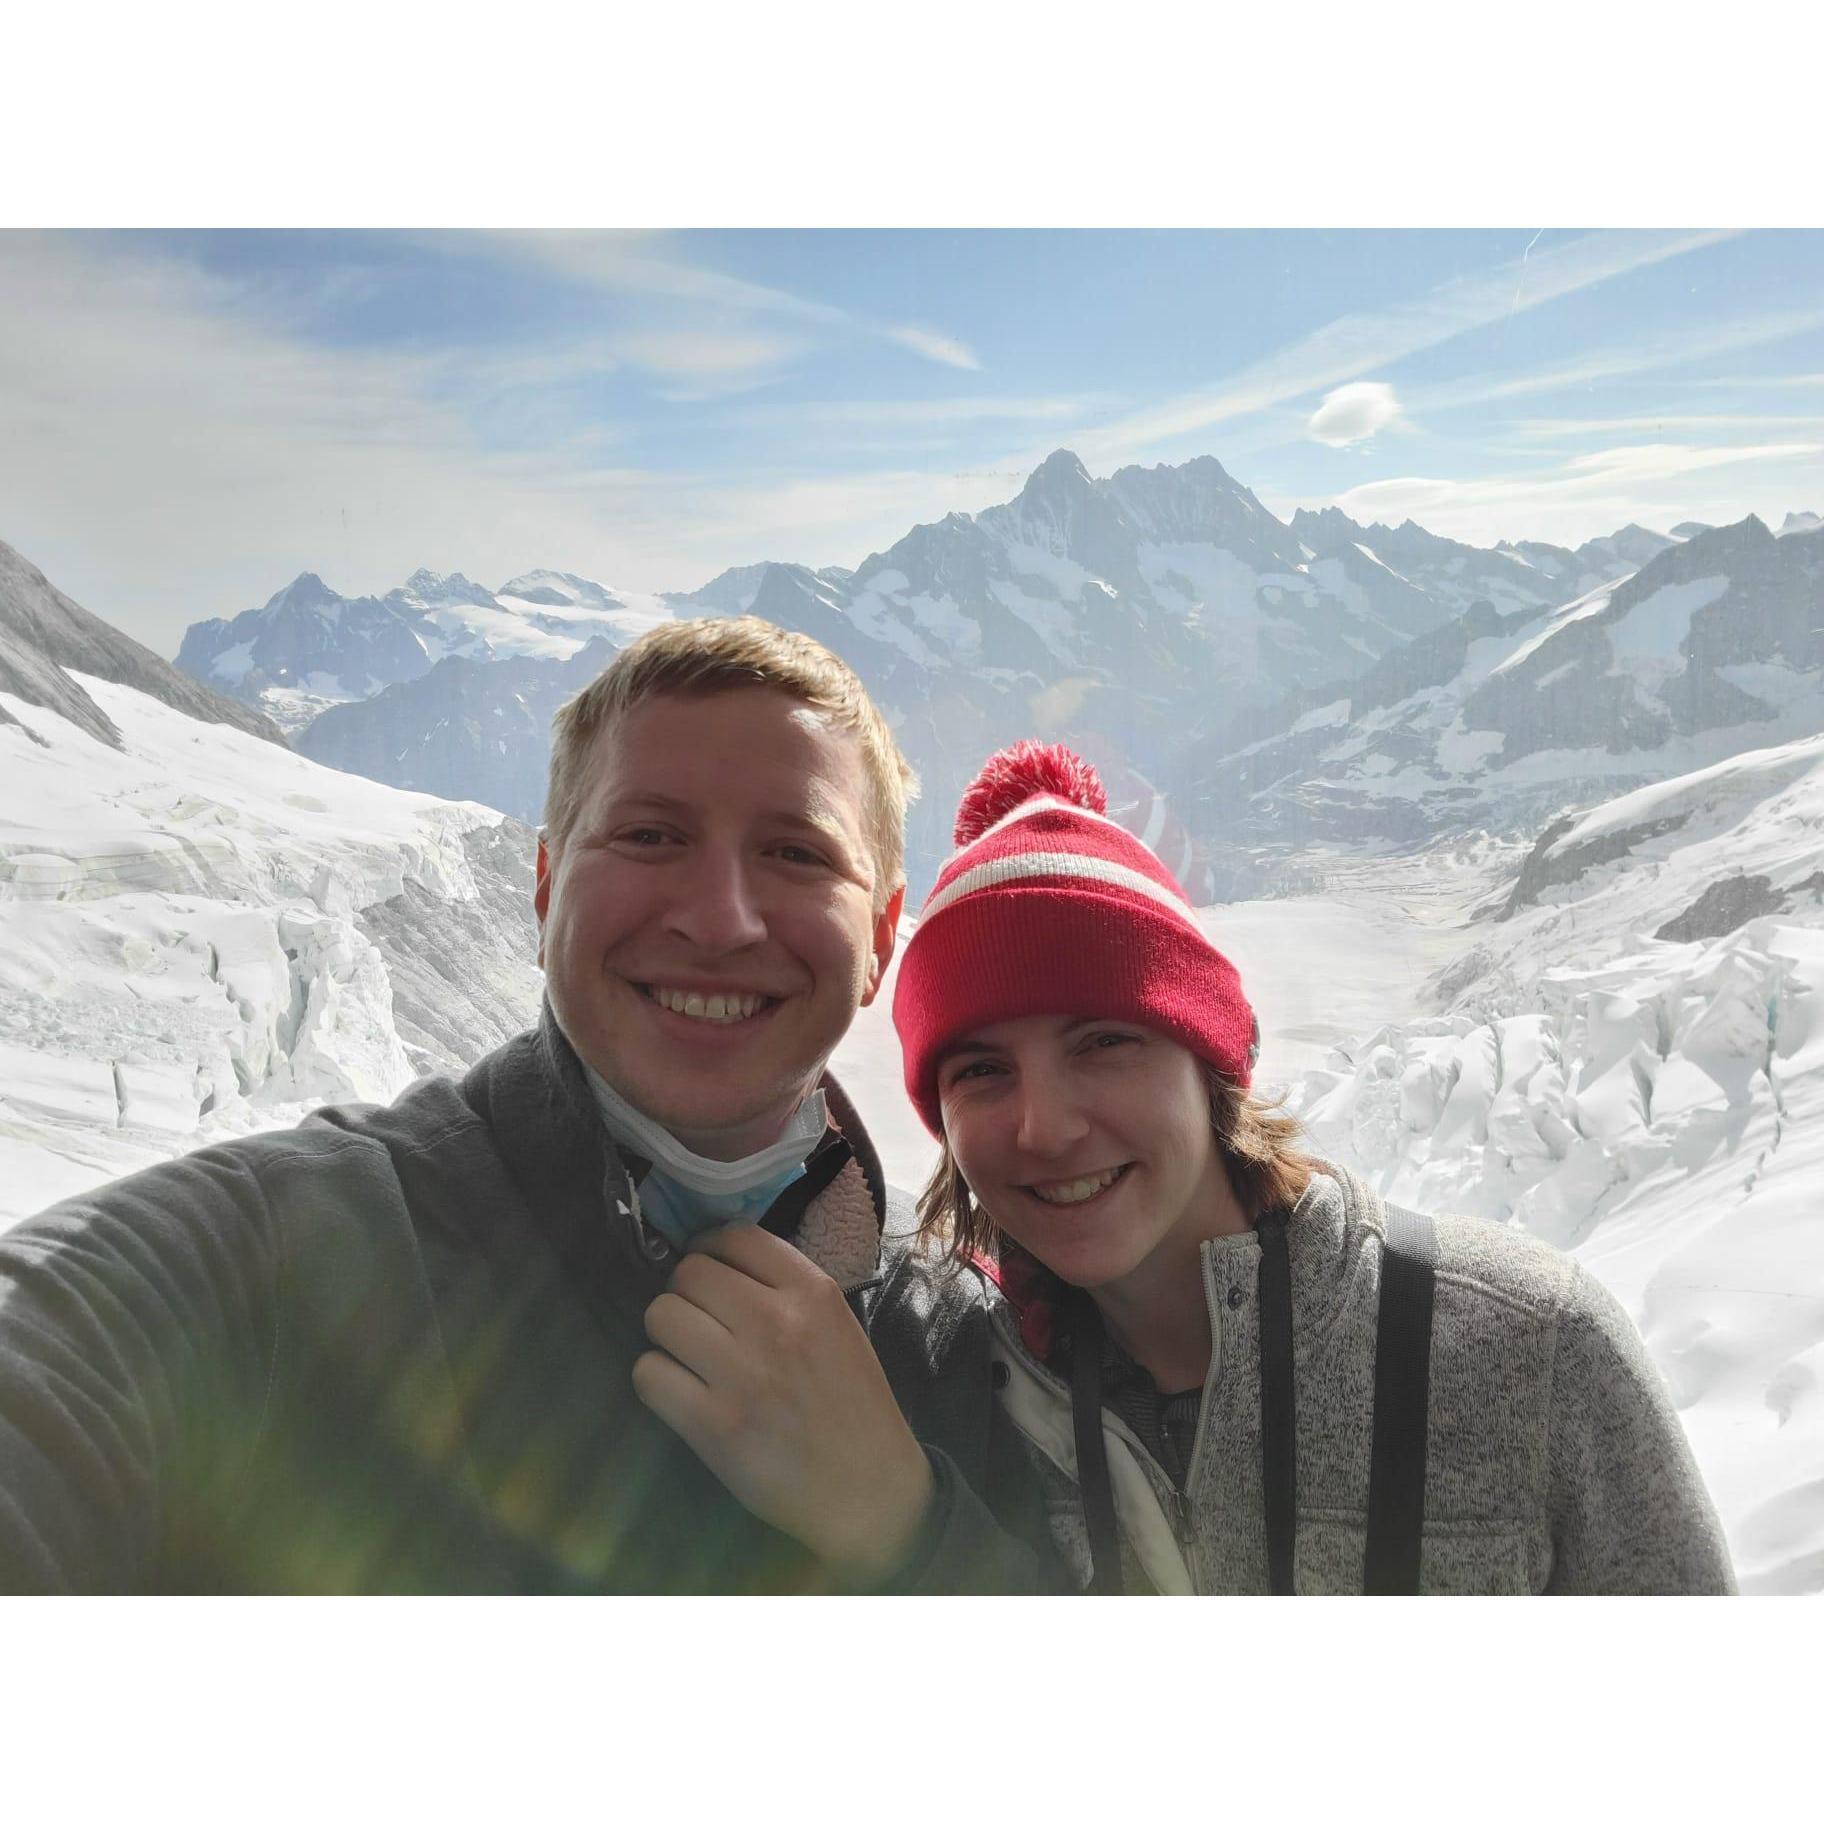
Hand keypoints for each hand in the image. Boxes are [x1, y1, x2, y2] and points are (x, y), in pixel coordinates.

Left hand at [632, 1224, 935, 1583]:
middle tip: (698, 1321)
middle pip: (688, 1272)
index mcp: (812, 1293)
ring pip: (661, 1316)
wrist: (868, 1489)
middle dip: (684, 1293)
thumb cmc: (853, 1405)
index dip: (709, 1249)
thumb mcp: (838, 1326)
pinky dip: (656, 1380)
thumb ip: (787, 1290)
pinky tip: (680, 1392)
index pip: (734, 1236)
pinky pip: (649, 1375)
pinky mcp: (714, 1426)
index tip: (709, 1271)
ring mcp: (743, 1374)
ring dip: (666, 1334)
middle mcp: (776, 1323)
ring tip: (687, 1355)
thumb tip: (719, 1264)